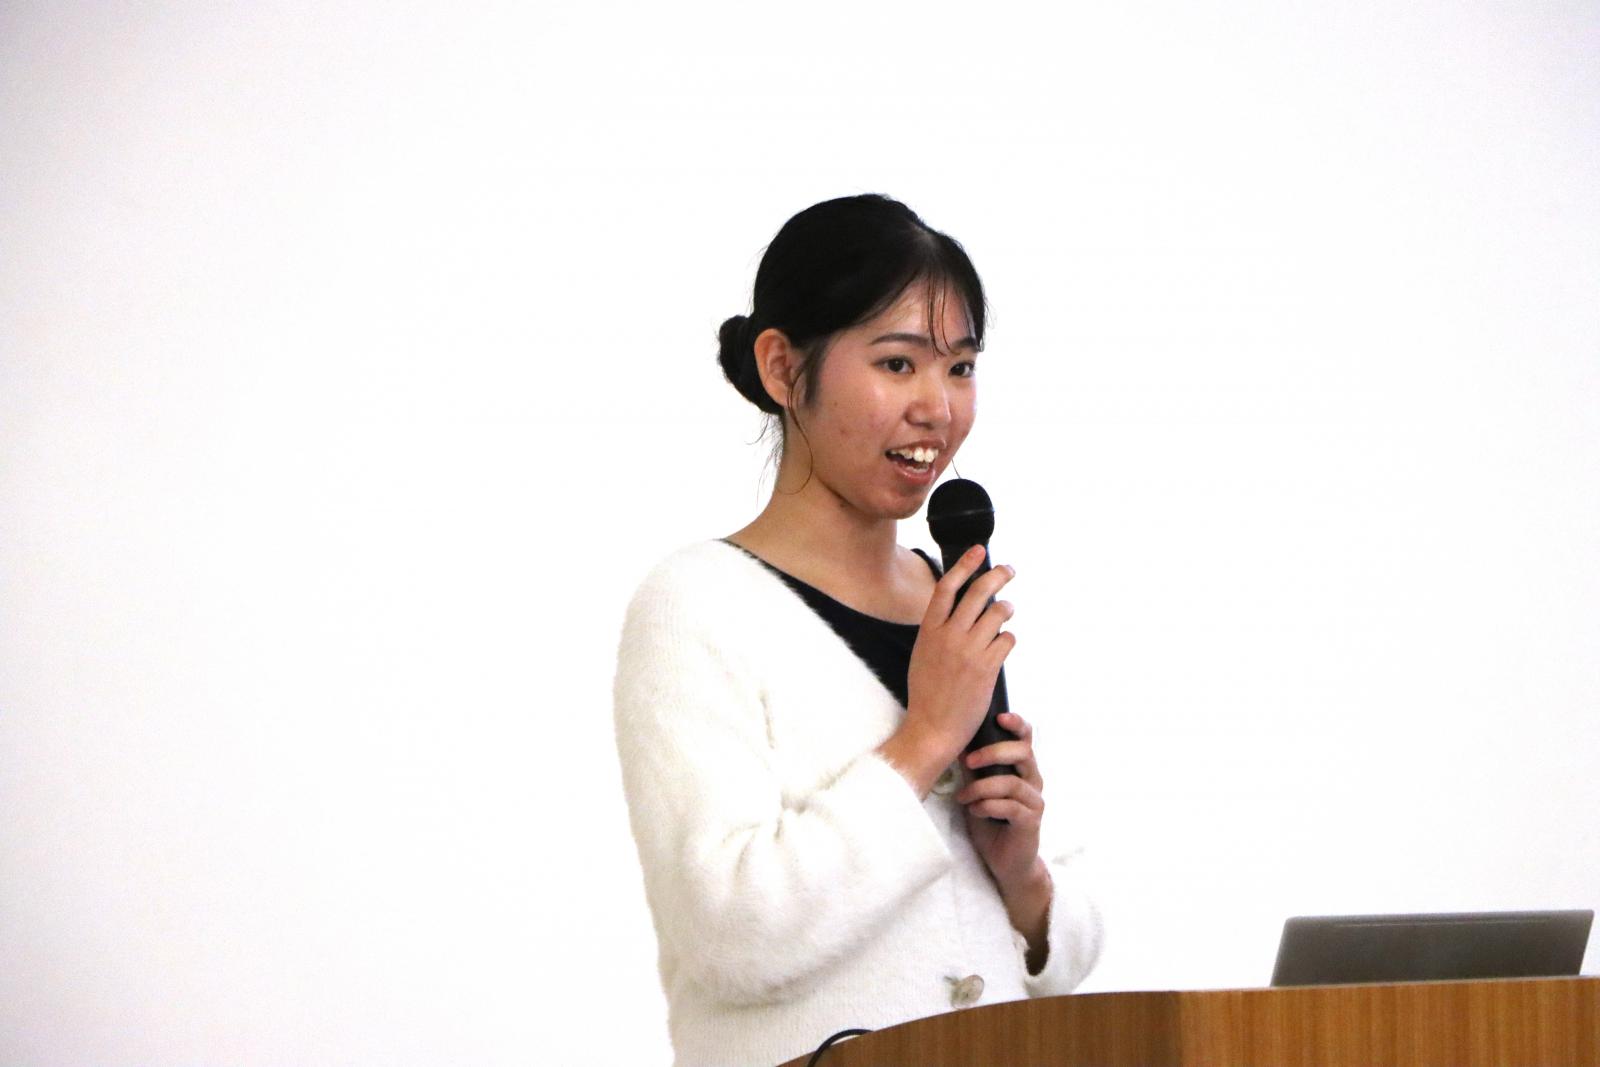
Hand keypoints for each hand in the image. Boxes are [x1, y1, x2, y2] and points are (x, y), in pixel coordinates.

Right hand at [897, 547, 1016, 773]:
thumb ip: (939, 630)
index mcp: (929, 630)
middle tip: (1008, 570)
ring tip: (1006, 614)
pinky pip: (1007, 640)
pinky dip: (1008, 640)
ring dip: (1006, 610)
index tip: (978, 551)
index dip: (965, 564)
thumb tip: (961, 609)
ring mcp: (969, 650)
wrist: (933, 727)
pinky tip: (1002, 646)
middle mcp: (949, 635)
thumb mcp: (923, 653)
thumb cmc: (927, 693)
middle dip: (998, 575)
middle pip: (979, 592)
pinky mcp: (987, 667)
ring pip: (998, 613)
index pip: (947, 586)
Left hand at [958, 711, 1045, 895]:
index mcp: (1022, 770)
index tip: (999, 717)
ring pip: (1012, 782)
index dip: (1017, 725)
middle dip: (993, 753)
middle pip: (1023, 753)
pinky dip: (987, 806)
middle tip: (968, 762)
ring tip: (964, 798)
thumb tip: (956, 744)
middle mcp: (1033, 782)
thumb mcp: (978, 791)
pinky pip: (1010, 807)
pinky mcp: (1030, 822)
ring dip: (982, 788)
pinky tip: (975, 811)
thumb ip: (974, 770)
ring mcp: (1035, 802)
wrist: (1005, 863)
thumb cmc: (991, 823)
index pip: (1027, 740)